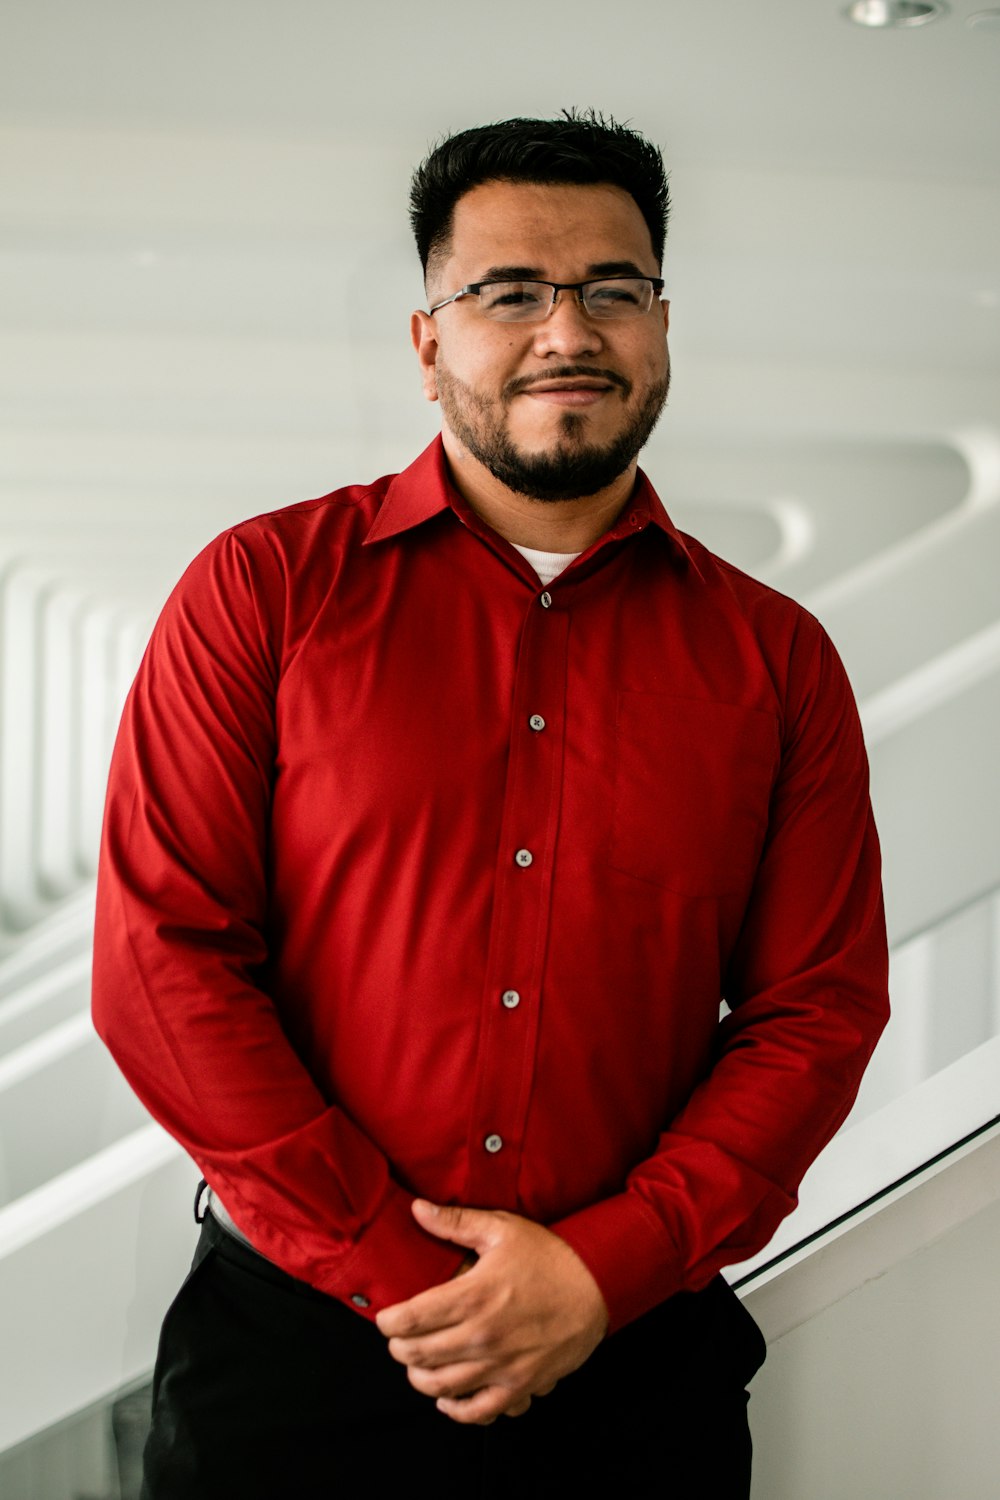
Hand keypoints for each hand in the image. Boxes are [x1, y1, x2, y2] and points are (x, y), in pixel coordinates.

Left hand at [375, 1200, 608, 1425]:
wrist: (596, 1284)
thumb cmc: (548, 1255)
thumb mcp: (501, 1229)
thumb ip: (455, 1222)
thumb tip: (418, 1209)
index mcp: (474, 1294)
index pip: (412, 1318)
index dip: (389, 1321)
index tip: (386, 1317)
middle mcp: (483, 1335)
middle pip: (419, 1354)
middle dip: (399, 1348)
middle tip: (399, 1337)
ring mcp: (501, 1365)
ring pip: (441, 1385)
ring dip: (419, 1377)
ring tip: (417, 1364)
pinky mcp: (520, 1384)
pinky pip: (479, 1411)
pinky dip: (456, 1409)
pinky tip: (447, 1398)